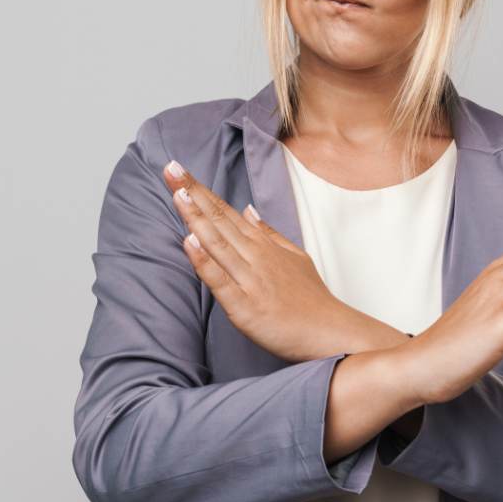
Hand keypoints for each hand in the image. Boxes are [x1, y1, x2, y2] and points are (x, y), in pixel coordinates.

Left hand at [162, 160, 409, 362]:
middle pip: (218, 220)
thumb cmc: (311, 300)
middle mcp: (254, 257)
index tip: (179, 170)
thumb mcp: (294, 257)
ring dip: (196, 217)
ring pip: (217, 243)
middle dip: (192, 193)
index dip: (200, 190)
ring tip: (177, 192)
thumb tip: (248, 209)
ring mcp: (250, 280)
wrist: (332, 334)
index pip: (225, 211)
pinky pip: (221, 281)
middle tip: (171, 168)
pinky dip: (204, 261)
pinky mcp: (245, 306)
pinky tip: (189, 242)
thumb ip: (268, 233)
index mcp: (261, 245)